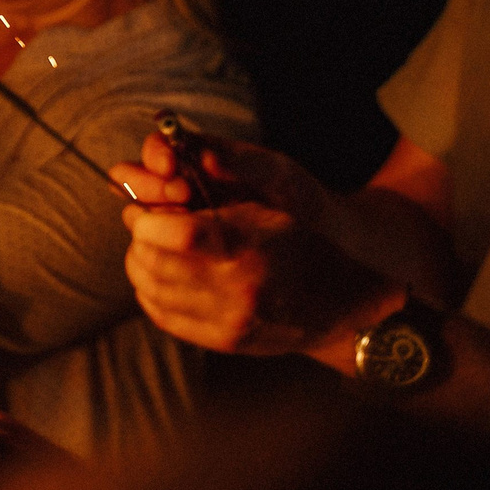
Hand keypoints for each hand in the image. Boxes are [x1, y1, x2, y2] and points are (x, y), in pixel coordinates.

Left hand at [115, 130, 396, 359]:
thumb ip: (230, 160)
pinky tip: (167, 268)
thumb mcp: (281, 179)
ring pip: (149, 289)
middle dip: (141, 234)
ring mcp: (231, 323)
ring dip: (141, 259)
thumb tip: (181, 148)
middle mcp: (241, 292)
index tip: (152, 205)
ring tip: (159, 241)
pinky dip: (151, 288)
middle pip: (153, 262)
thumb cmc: (309, 221)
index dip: (150, 217)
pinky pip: (161, 314)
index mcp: (255, 246)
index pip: (177, 234)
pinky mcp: (224, 341)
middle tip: (151, 218)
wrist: (348, 288)